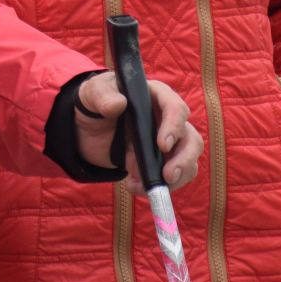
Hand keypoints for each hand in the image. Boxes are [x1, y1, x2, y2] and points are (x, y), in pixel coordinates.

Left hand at [75, 72, 204, 195]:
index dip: (173, 127)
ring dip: (176, 177)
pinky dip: (160, 185)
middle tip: (168, 176)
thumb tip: (118, 104)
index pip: (176, 109)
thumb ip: (102, 96)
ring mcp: (168, 141)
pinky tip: (136, 186)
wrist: (90, 128)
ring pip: (188, 160)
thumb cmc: (96, 102)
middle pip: (190, 138)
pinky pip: (175, 175)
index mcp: (157, 96)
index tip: (162, 145)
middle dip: (184, 159)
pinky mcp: (162, 160)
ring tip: (148, 187)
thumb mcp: (93, 94)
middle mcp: (168, 118)